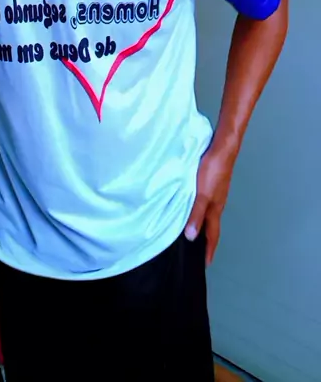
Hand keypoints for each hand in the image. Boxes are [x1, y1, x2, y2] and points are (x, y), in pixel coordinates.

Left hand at [184, 147, 234, 264]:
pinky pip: (204, 202)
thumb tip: (192, 237)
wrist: (222, 149)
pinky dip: (198, 210)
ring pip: (207, 214)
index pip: (212, 235)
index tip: (205, 264)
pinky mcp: (211, 183)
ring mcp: (215, 193)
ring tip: (191, 232)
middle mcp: (216, 204)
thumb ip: (196, 214)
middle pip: (211, 226)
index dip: (209, 250)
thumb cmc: (213, 171)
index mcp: (215, 209)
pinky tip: (190, 207)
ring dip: (201, 224)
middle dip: (205, 240)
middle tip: (196, 252)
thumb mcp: (202, 195)